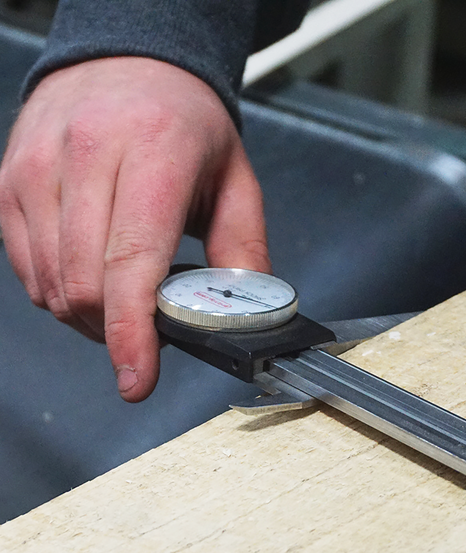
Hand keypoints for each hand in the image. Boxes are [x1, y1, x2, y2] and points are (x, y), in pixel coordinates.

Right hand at [0, 57, 268, 400]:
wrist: (126, 64)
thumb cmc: (184, 123)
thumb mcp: (236, 182)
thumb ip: (245, 253)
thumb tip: (246, 316)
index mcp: (154, 153)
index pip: (132, 263)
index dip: (131, 333)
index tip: (136, 378)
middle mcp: (86, 156)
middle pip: (85, 285)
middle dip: (117, 332)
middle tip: (148, 332)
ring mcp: (38, 168)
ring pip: (51, 285)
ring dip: (89, 317)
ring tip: (125, 299)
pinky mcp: (10, 183)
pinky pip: (27, 269)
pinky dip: (60, 294)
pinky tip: (92, 277)